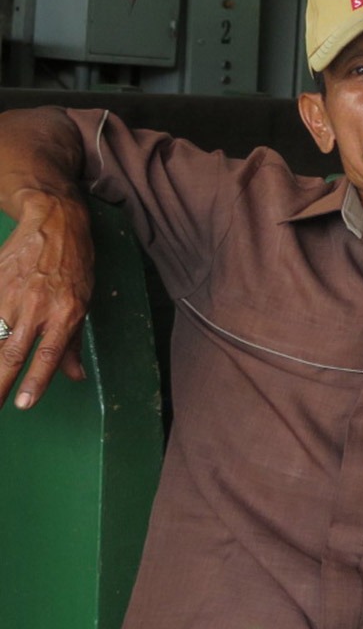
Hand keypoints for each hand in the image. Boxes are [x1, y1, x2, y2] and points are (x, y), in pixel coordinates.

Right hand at [0, 189, 93, 408]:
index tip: (22, 405)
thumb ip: (73, 341)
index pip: (48, 355)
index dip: (35, 382)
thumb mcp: (85, 300)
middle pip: (11, 354)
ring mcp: (11, 297)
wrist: (53, 223)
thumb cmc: (75, 264)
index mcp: (66, 313)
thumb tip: (76, 376)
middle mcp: (37, 308)